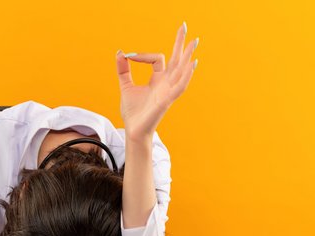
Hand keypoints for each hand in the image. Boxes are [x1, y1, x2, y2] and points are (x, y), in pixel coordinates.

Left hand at [116, 22, 198, 139]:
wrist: (133, 130)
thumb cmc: (133, 112)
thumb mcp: (125, 86)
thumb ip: (123, 70)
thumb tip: (120, 53)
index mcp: (158, 80)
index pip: (157, 59)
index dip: (142, 55)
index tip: (127, 57)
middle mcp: (166, 83)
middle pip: (176, 59)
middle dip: (179, 43)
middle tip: (183, 26)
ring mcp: (168, 91)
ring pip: (180, 70)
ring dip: (187, 55)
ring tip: (194, 41)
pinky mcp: (167, 101)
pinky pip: (179, 86)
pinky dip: (186, 75)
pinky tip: (192, 64)